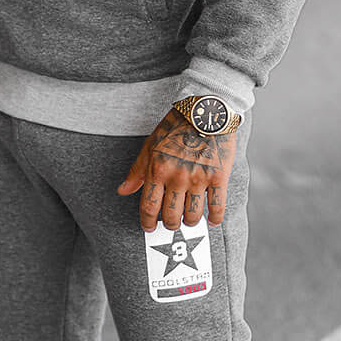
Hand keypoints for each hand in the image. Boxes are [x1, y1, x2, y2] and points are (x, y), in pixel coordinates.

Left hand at [117, 109, 237, 232]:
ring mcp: (199, 178)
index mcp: (158, 170)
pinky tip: (211, 221)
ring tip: (189, 220)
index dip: (148, 222)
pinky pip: (217, 206)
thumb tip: (122, 191)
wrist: (205, 112)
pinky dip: (214, 218)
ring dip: (189, 222)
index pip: (149, 206)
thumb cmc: (176, 127)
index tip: (149, 228)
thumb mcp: (150, 146)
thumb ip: (137, 172)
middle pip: (171, 215)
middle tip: (171, 223)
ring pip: (192, 215)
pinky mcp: (218, 177)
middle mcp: (177, 177)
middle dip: (170, 224)